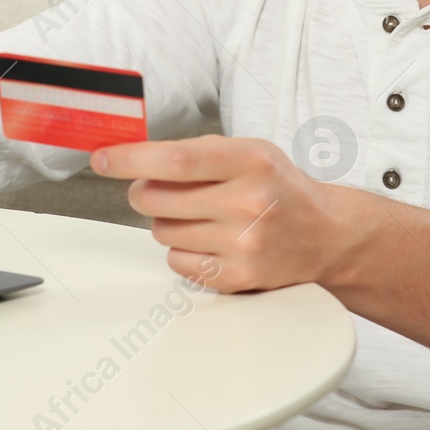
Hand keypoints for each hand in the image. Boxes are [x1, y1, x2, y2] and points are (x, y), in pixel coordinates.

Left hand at [90, 135, 354, 292]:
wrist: (326, 235)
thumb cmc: (279, 187)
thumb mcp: (250, 151)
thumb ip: (197, 152)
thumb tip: (133, 156)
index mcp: (251, 161)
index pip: (178, 160)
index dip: (132, 159)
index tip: (103, 158)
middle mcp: (249, 203)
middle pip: (158, 199)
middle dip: (143, 192)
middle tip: (153, 188)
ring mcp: (244, 244)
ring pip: (163, 232)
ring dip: (167, 222)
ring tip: (199, 215)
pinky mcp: (238, 277)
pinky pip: (178, 263)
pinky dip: (182, 251)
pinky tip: (209, 240)